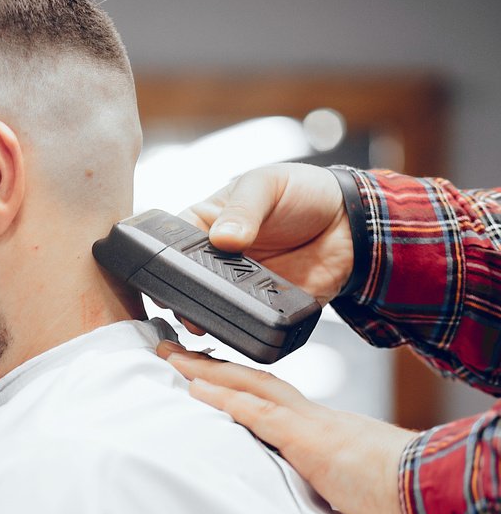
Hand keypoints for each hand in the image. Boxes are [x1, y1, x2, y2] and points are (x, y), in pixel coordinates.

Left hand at [157, 341, 417, 513]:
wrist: (432, 489)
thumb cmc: (397, 492)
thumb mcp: (346, 480)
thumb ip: (317, 476)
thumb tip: (300, 487)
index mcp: (320, 425)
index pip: (267, 396)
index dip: (232, 381)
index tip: (201, 371)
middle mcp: (313, 415)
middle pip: (252, 380)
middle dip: (209, 365)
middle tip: (171, 351)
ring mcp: (312, 423)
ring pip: (250, 386)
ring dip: (206, 372)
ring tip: (170, 359)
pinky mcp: (312, 439)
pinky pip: (260, 414)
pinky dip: (224, 399)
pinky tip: (195, 389)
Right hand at [170, 163, 354, 335]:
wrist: (352, 222)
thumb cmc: (304, 191)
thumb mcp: (267, 185)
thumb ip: (244, 209)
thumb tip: (223, 237)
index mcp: (204, 223)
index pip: (170, 244)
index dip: (161, 260)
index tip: (162, 272)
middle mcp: (214, 258)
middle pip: (183, 283)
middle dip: (179, 295)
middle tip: (181, 303)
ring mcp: (236, 286)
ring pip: (208, 308)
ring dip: (203, 316)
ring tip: (200, 322)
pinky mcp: (262, 308)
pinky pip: (245, 324)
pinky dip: (240, 328)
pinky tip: (235, 326)